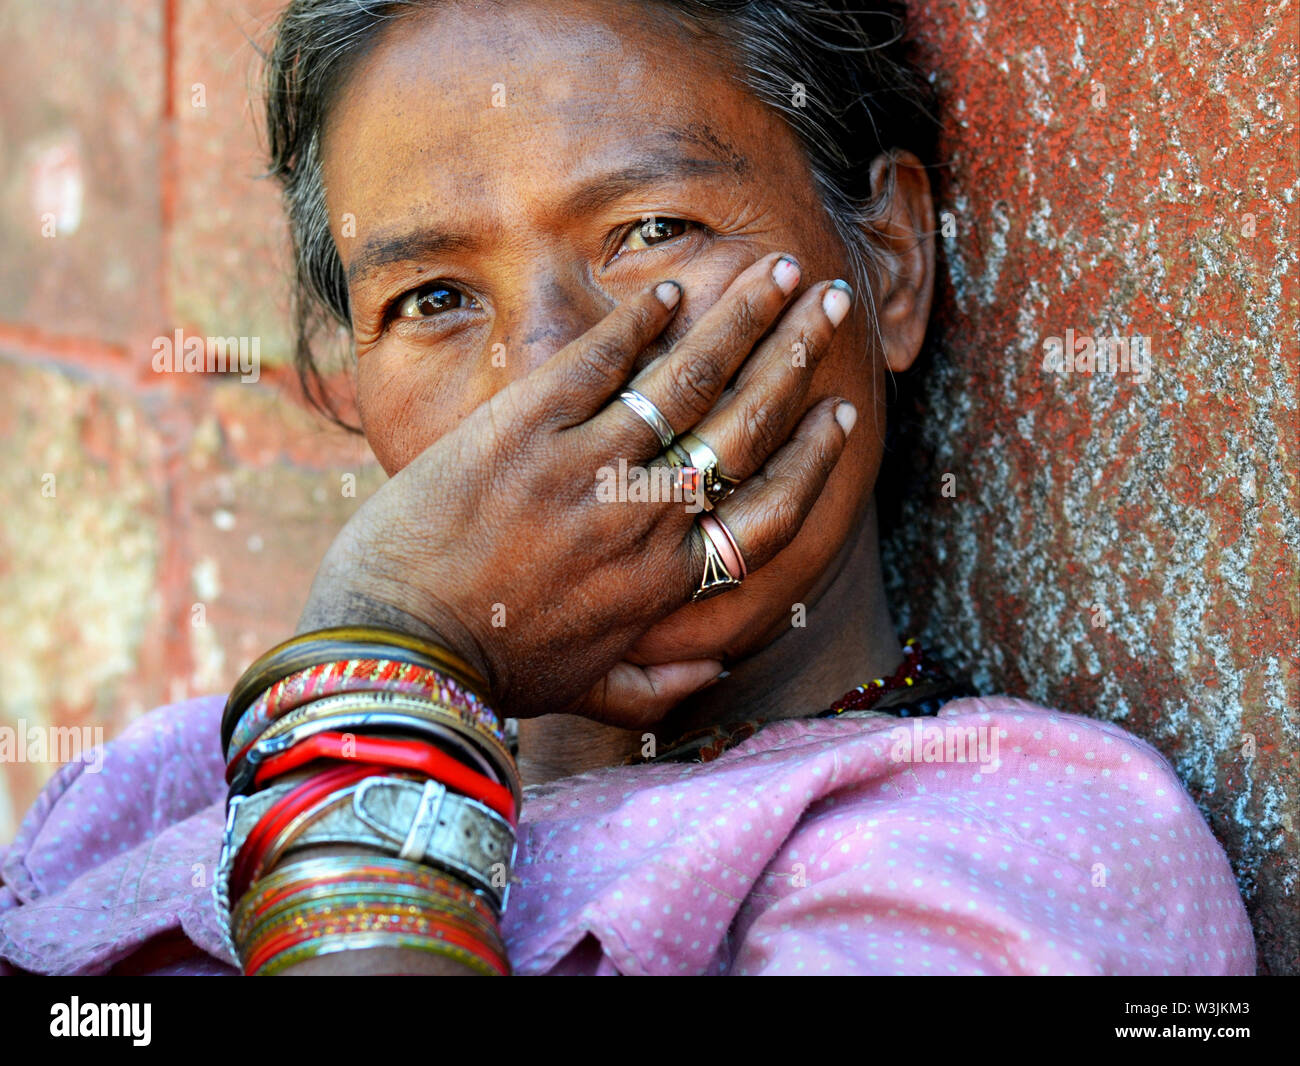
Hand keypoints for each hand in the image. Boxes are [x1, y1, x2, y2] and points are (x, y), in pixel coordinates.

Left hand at [298, 251, 857, 727]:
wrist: (395, 642)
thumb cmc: (490, 670)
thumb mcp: (583, 690)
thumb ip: (654, 688)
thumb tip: (711, 674)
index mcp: (666, 580)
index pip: (770, 508)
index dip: (813, 456)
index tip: (839, 413)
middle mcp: (644, 514)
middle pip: (746, 423)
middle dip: (798, 355)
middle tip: (831, 304)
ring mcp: (587, 462)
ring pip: (687, 378)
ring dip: (740, 319)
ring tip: (775, 271)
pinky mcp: (526, 423)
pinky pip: (600, 359)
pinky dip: (639, 321)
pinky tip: (670, 289)